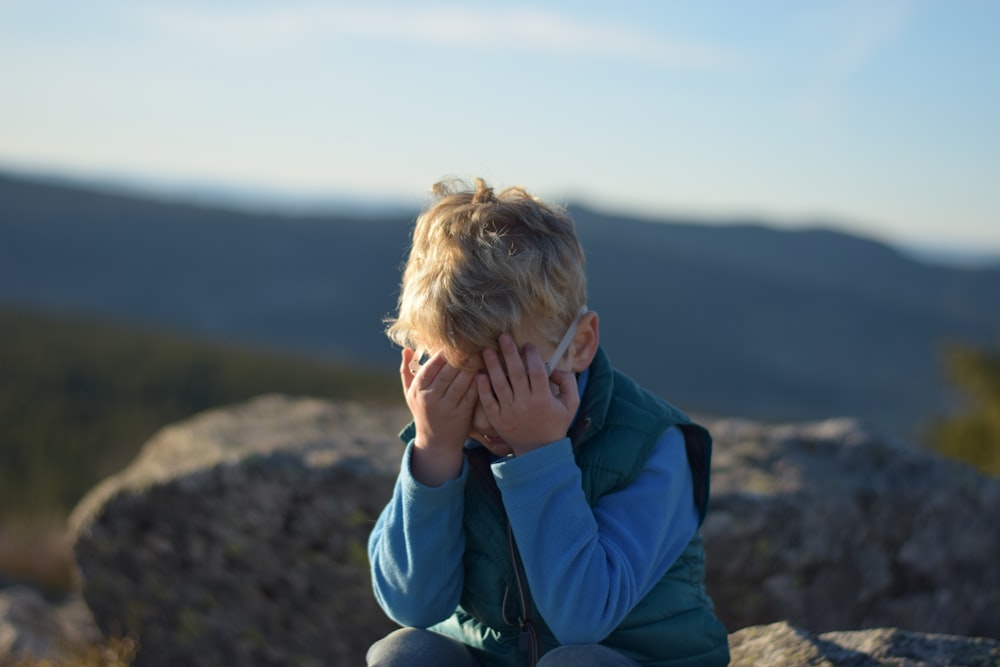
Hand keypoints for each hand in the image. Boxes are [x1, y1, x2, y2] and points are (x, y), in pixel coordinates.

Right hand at [400, 348, 478, 485]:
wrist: (436, 443)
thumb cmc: (423, 412)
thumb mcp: (410, 394)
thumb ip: (407, 371)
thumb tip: (406, 349)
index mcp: (418, 391)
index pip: (430, 367)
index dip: (442, 354)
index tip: (452, 342)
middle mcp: (431, 399)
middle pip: (447, 372)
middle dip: (460, 356)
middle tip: (471, 342)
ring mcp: (447, 407)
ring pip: (461, 382)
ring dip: (471, 366)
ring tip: (479, 352)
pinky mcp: (462, 414)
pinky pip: (471, 394)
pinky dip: (478, 381)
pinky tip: (484, 370)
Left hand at [476, 334, 579, 455]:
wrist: (539, 451)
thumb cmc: (556, 423)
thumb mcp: (571, 404)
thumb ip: (568, 383)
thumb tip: (556, 368)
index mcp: (543, 399)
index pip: (537, 372)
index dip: (532, 356)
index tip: (528, 344)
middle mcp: (525, 404)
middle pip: (516, 373)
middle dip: (509, 353)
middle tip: (502, 336)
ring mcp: (509, 411)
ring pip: (499, 384)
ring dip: (493, 366)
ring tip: (486, 350)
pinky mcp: (497, 419)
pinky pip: (488, 401)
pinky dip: (483, 388)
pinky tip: (479, 374)